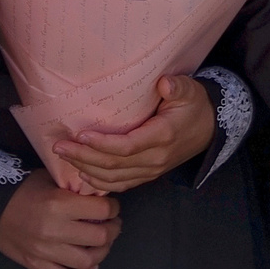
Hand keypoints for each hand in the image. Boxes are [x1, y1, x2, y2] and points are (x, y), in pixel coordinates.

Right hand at [0, 169, 121, 268]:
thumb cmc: (25, 190)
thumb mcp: (51, 180)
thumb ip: (76, 189)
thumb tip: (102, 198)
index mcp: (59, 204)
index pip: (102, 211)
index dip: (113, 208)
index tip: (112, 207)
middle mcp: (54, 230)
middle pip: (100, 238)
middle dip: (113, 230)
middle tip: (112, 224)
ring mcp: (45, 252)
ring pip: (87, 261)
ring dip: (102, 253)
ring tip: (102, 243)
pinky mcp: (36, 266)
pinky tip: (90, 264)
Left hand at [50, 75, 215, 193]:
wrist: (210, 128)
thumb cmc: (195, 106)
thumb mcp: (190, 90)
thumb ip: (177, 87)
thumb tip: (164, 83)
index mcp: (162, 137)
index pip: (126, 147)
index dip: (101, 144)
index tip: (80, 135)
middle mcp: (155, 159)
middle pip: (113, 165)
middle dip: (83, 157)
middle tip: (59, 147)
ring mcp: (152, 171)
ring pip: (113, 179)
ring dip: (87, 170)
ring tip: (65, 158)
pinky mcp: (148, 175)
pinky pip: (121, 185)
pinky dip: (99, 182)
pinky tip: (83, 173)